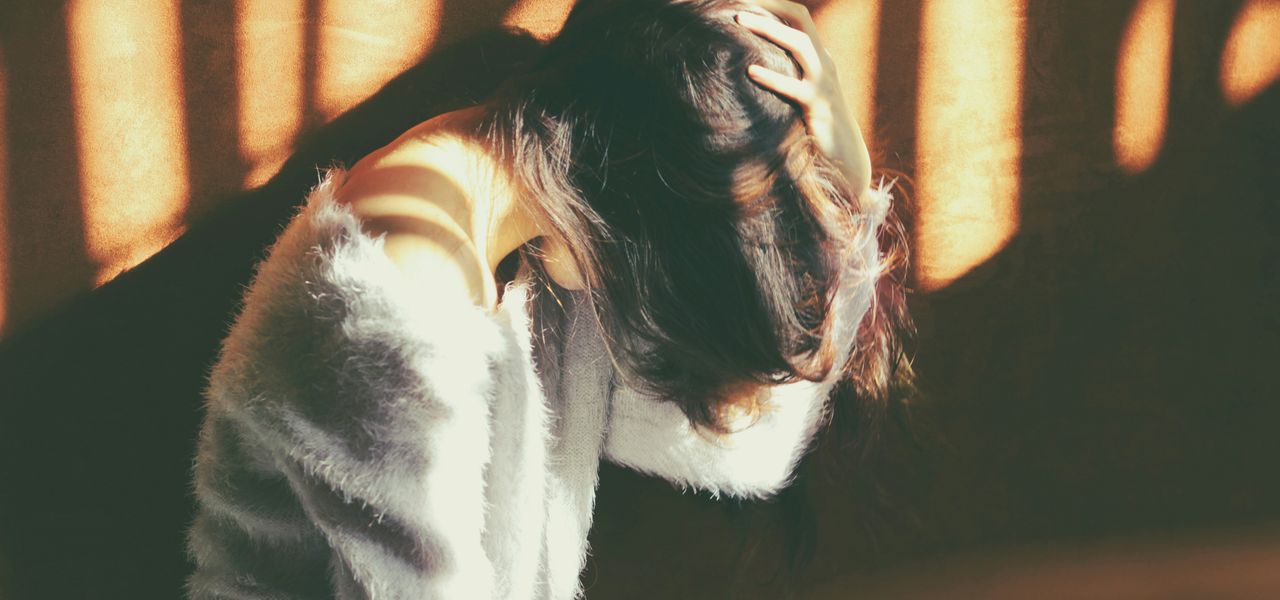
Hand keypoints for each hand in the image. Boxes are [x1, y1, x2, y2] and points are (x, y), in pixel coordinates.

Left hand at [734, 0, 872, 199]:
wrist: (844, 156)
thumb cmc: (817, 124)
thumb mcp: (804, 91)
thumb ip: (789, 72)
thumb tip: (754, 60)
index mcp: (820, 57)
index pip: (800, 17)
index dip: (775, 5)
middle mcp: (824, 64)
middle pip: (801, 22)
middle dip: (770, 9)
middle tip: (738, 5)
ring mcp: (823, 84)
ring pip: (800, 45)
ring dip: (768, 30)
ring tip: (740, 22)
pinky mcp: (818, 106)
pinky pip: (794, 87)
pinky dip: (772, 76)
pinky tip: (750, 71)